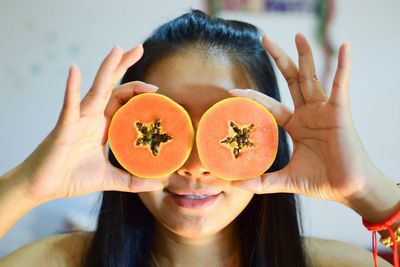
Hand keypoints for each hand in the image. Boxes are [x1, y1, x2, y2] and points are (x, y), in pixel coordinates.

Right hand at [16, 45, 163, 201]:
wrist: (43, 187)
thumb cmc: (72, 177)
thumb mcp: (110, 179)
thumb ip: (134, 180)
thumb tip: (160, 183)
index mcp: (103, 125)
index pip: (123, 101)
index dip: (139, 92)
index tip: (157, 90)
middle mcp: (92, 117)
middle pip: (111, 86)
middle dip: (124, 66)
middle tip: (139, 47)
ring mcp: (78, 119)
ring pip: (95, 89)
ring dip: (106, 69)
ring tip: (118, 49)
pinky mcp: (64, 126)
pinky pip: (69, 104)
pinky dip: (72, 88)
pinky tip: (75, 70)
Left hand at [229, 33, 388, 205]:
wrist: (348, 190)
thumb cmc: (321, 181)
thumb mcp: (285, 179)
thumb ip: (261, 182)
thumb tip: (234, 184)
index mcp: (295, 125)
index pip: (270, 104)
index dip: (252, 97)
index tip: (232, 90)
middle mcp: (308, 113)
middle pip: (291, 79)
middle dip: (279, 59)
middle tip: (264, 39)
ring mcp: (323, 110)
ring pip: (311, 77)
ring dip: (305, 55)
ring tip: (298, 35)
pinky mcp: (339, 112)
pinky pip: (340, 86)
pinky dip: (343, 67)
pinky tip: (344, 48)